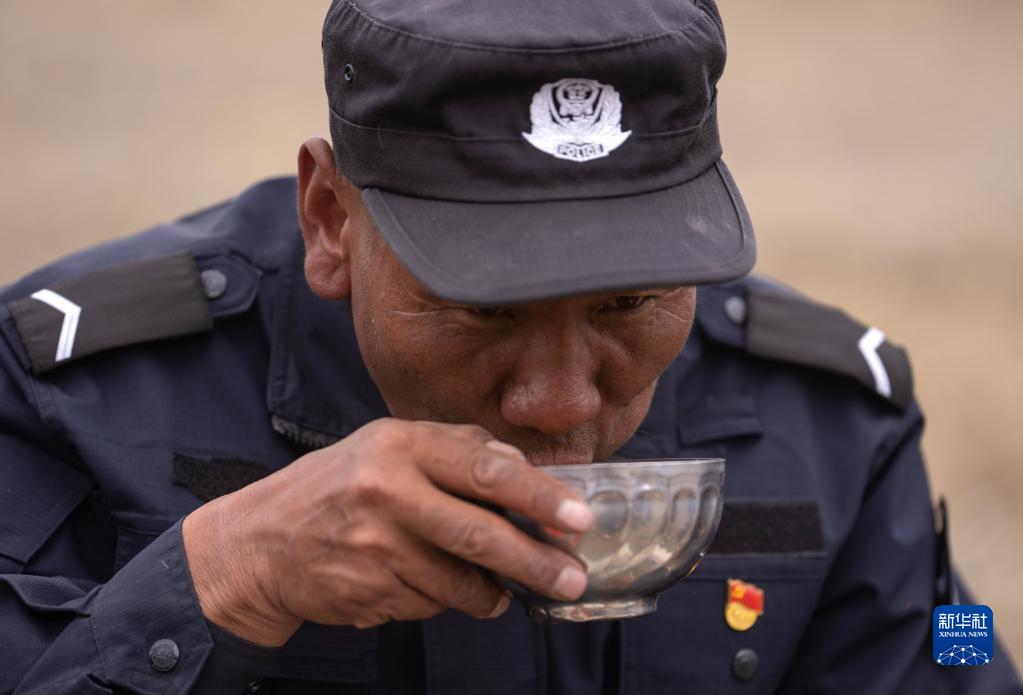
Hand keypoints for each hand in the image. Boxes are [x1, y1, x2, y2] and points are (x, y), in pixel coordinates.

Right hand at [182, 419, 592, 645]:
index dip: (539, 495)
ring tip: (494, 584)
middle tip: (573, 578)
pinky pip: (430, 604)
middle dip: (536, 561)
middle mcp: (386, 492)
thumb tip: (524, 467)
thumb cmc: (338, 485)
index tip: (579, 518)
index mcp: (399, 446)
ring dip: (489, 589)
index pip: (485, 468)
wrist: (260, 542)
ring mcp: (373, 548)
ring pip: (460, 581)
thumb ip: (458, 449)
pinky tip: (424, 581)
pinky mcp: (367, 592)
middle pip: (480, 534)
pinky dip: (444, 600)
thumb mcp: (390, 446)